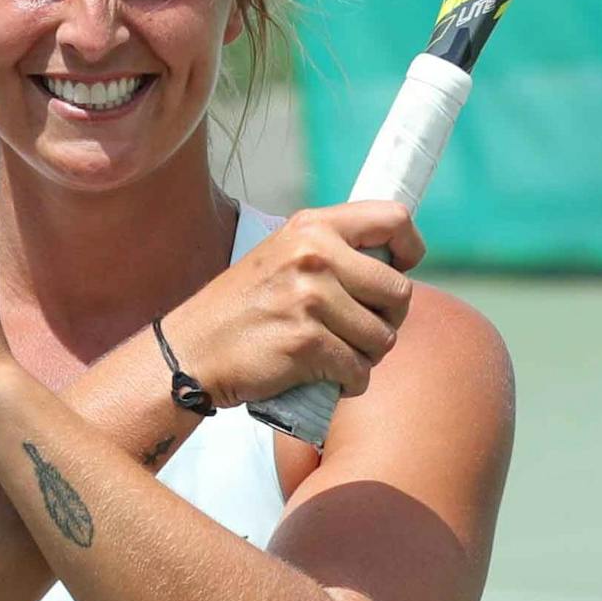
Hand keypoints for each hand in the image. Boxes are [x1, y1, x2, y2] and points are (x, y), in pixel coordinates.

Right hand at [171, 203, 421, 406]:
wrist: (192, 351)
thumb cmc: (243, 308)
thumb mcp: (282, 256)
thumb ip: (331, 251)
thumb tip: (394, 263)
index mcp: (312, 227)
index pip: (393, 218)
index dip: (409, 249)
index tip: (401, 269)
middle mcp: (315, 255)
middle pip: (399, 292)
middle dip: (388, 320)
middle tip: (360, 331)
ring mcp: (311, 299)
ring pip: (383, 338)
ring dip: (367, 356)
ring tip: (336, 355)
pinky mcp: (307, 343)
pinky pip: (359, 370)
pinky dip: (350, 382)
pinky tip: (328, 378)